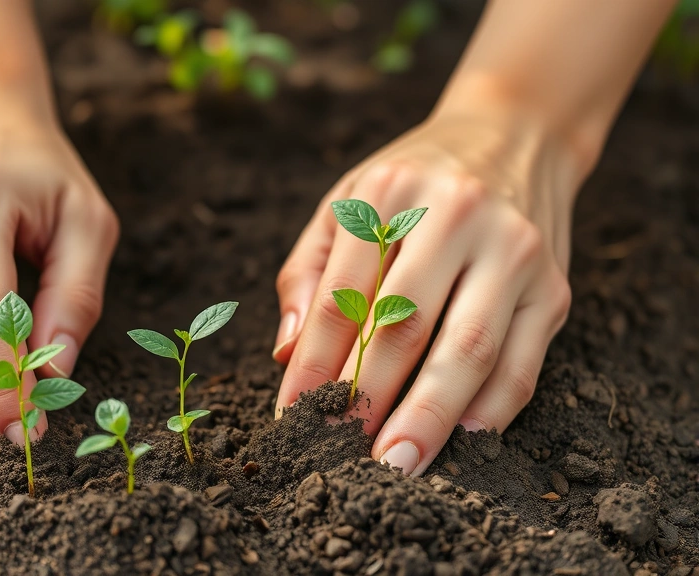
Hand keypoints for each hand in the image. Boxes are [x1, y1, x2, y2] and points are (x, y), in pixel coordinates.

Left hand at [273, 110, 581, 475]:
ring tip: (396, 462)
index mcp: (391, 191)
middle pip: (404, 325)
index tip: (291, 416)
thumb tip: (286, 351)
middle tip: (338, 451)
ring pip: (467, 349)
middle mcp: (458, 215)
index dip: (313, 364)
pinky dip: (489, 410)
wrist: (517, 132)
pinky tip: (458, 441)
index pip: (343, 296)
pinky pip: (521, 363)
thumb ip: (309, 271)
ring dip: (428, 416)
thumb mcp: (349, 199)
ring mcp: (513, 252)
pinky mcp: (553, 286)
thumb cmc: (415, 179)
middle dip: (367, 398)